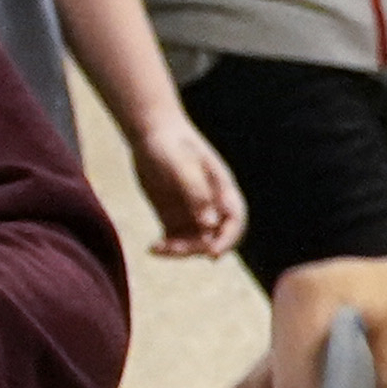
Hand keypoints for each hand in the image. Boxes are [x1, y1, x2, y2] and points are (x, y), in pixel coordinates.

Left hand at [127, 111, 248, 259]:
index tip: (212, 254)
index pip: (234, 221)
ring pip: (195, 243)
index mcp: (222, 189)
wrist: (151, 133)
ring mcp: (193, 212)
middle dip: (197, 248)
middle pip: (214, 237)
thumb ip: (196, 193)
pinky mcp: (174, 216)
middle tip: (172, 248)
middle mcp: (211, 204)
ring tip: (157, 248)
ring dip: (180, 251)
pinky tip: (153, 247)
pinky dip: (167, 248)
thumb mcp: (181, 165)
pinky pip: (176, 240)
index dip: (228, 240)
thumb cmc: (169, 143)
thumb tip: (209, 224)